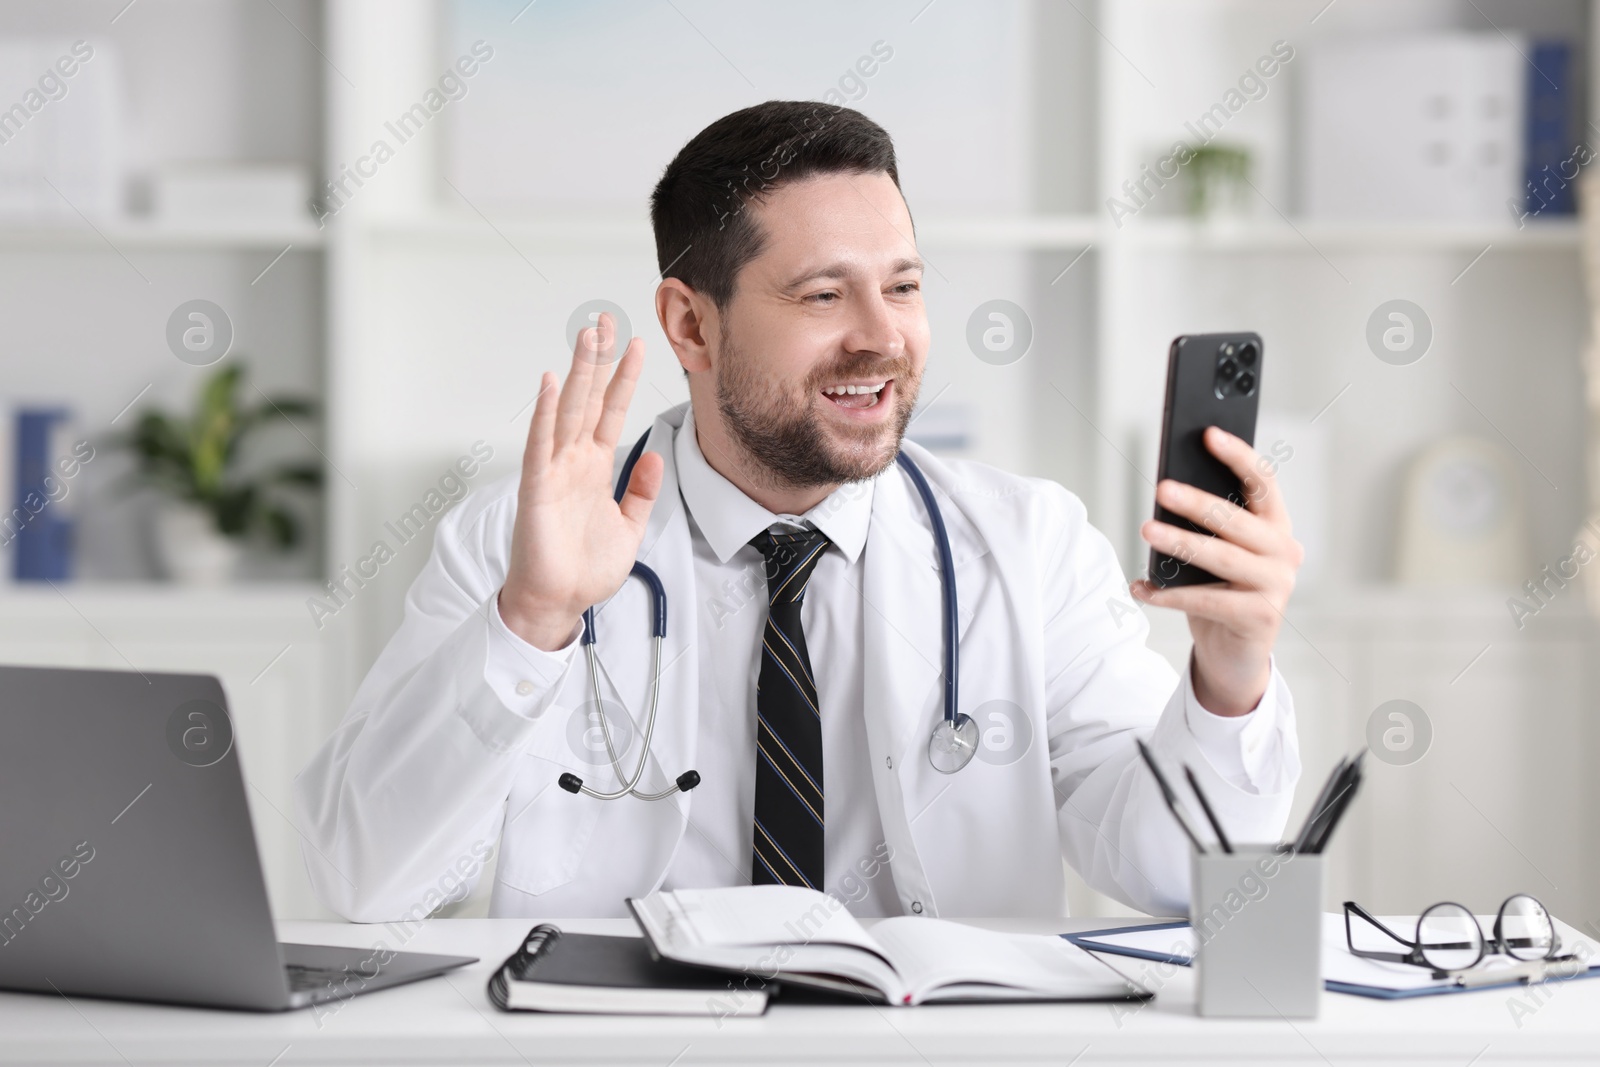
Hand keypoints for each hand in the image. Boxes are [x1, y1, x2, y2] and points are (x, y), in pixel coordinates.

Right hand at [498, 313, 662, 649]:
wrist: (559, 602)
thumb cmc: (584, 568)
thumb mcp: (631, 527)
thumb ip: (642, 491)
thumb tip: (655, 455)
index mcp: (596, 469)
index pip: (612, 413)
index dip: (624, 379)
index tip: (636, 345)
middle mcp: (574, 463)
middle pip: (588, 399)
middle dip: (598, 359)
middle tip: (605, 319)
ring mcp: (555, 472)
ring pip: (568, 411)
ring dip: (577, 373)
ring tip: (586, 336)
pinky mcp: (538, 489)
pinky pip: (541, 445)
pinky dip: (546, 414)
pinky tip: (552, 384)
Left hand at [1129, 426, 1302, 715]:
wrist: (1235, 652)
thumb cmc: (1222, 591)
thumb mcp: (1218, 554)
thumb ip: (1209, 527)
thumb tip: (1168, 493)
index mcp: (1276, 527)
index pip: (1263, 482)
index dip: (1238, 456)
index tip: (1209, 434)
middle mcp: (1285, 552)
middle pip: (1236, 520)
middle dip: (1197, 502)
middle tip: (1162, 488)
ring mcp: (1277, 586)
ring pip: (1222, 558)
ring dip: (1180, 543)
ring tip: (1147, 529)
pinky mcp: (1260, 617)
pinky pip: (1207, 601)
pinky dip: (1169, 595)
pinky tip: (1141, 588)